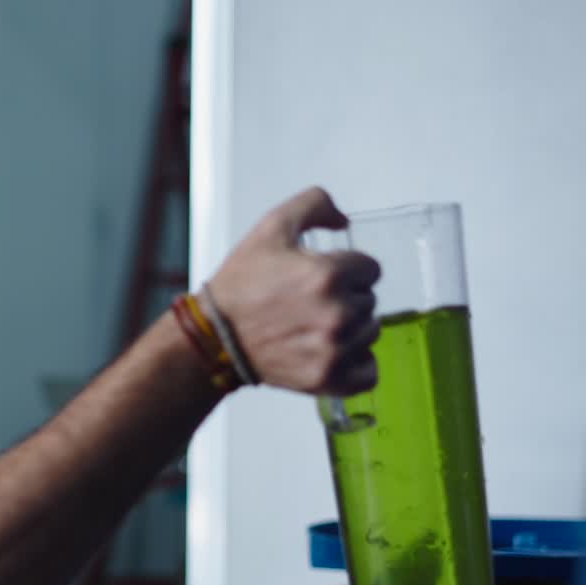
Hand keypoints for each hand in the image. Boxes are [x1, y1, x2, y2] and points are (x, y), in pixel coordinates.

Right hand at [207, 186, 380, 395]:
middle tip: (311, 304)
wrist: (214, 336)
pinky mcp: (327, 378)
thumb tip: (344, 219)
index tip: (323, 278)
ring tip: (315, 327)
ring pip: (370, 333)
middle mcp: (336, 314)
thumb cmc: (241, 286)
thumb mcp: (270, 228)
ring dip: (351, 330)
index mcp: (328, 275)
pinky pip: (369, 372)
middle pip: (370, 301)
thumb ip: (314, 204)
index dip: (347, 270)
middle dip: (346, 298)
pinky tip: (334, 353)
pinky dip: (357, 365)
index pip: (371, 269)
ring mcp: (333, 350)